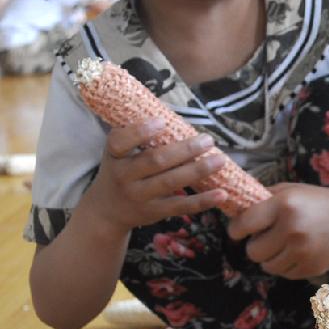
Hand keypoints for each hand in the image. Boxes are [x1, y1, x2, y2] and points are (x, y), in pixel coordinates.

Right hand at [84, 118, 228, 236]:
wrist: (107, 211)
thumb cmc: (121, 171)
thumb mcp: (118, 153)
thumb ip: (138, 136)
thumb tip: (175, 116)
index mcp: (114, 155)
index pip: (120, 141)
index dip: (140, 132)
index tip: (162, 121)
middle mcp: (124, 177)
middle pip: (155, 161)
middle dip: (184, 150)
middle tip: (207, 140)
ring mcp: (139, 196)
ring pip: (170, 182)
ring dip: (198, 170)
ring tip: (220, 160)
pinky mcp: (154, 212)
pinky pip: (181, 206)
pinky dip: (203, 201)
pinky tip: (221, 194)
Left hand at [228, 183, 328, 279]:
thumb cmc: (316, 200)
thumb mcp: (290, 190)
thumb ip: (263, 198)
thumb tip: (234, 208)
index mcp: (283, 205)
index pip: (243, 225)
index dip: (236, 230)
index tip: (239, 231)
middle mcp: (292, 229)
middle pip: (253, 251)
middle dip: (256, 245)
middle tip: (266, 238)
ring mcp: (303, 251)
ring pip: (267, 266)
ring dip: (270, 257)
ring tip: (282, 245)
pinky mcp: (312, 267)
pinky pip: (284, 274)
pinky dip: (286, 265)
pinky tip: (297, 252)